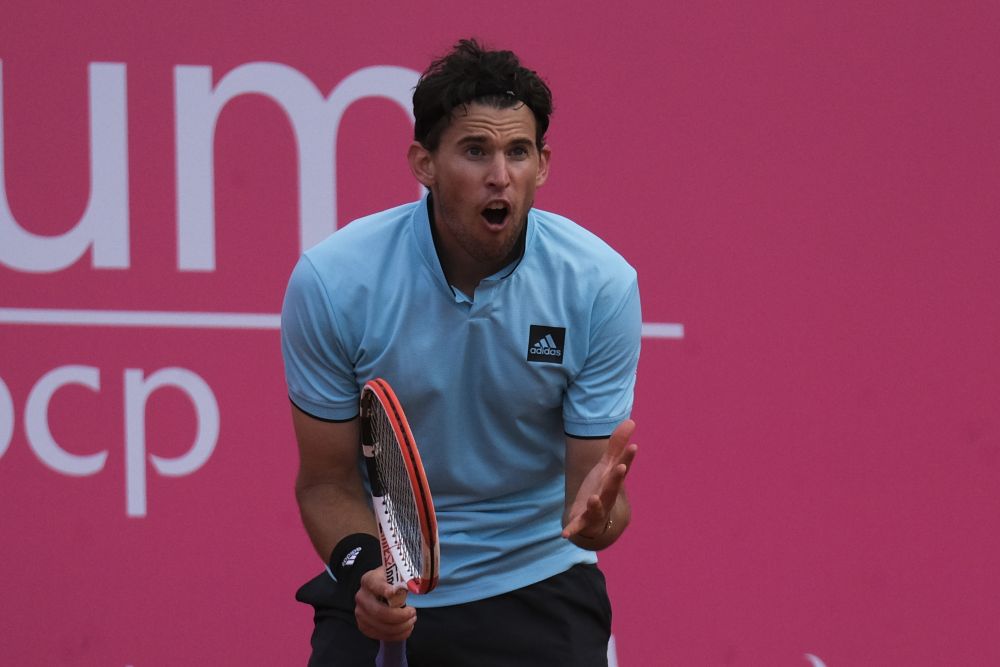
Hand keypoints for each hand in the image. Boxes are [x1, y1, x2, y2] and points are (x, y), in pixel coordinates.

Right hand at [354, 567, 416, 641]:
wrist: (382, 591)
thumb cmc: (392, 583)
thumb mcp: (398, 574)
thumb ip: (405, 578)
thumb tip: (415, 586)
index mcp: (369, 579)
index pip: (375, 584)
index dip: (384, 589)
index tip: (393, 592)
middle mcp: (362, 596)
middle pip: (379, 611)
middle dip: (400, 616)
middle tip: (413, 613)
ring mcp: (361, 613)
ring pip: (381, 626)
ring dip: (401, 627)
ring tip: (411, 621)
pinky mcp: (363, 626)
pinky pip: (381, 635)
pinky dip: (397, 635)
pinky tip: (405, 629)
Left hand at [562, 419, 637, 540]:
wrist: (595, 519)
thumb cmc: (602, 489)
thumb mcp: (606, 466)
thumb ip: (617, 445)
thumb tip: (631, 421)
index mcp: (612, 482)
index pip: (621, 469)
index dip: (627, 458)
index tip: (634, 446)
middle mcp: (607, 496)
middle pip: (612, 487)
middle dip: (616, 478)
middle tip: (621, 467)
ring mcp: (596, 510)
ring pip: (597, 507)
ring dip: (596, 504)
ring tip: (593, 498)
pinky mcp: (582, 521)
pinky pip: (577, 526)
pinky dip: (572, 529)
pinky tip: (564, 534)